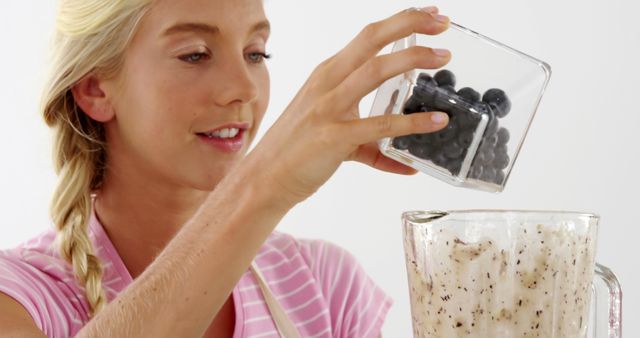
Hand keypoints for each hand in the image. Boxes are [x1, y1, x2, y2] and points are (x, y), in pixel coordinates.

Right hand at [246, 6, 450, 205]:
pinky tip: (436, 122)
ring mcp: (329, 108)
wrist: (265, 177)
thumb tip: (405, 159)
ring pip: (376, 70)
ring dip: (414, 58)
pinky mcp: (335, 137)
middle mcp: (327, 83)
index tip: (429, 16)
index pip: (368, 37)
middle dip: (409, 24)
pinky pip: (381, 124)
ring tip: (442, 59)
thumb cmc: (296, 151)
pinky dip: (413, 122)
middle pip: (372, 39)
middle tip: (443, 22)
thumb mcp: (333, 132)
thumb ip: (372, 142)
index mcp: (327, 74)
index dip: (400, 21)